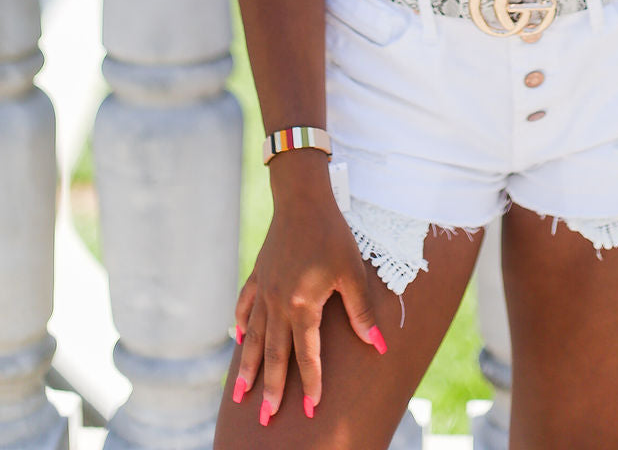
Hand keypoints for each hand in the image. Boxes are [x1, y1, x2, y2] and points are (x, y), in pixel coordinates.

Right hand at [231, 157, 385, 423]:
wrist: (302, 199)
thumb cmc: (332, 234)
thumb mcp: (352, 271)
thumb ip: (361, 311)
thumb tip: (378, 345)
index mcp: (302, 305)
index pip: (306, 354)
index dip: (311, 383)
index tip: (312, 408)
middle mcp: (277, 304)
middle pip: (274, 355)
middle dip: (271, 389)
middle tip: (265, 419)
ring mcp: (263, 290)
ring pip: (254, 338)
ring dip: (248, 368)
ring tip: (240, 395)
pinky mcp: (258, 275)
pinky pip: (245, 307)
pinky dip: (241, 326)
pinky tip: (239, 341)